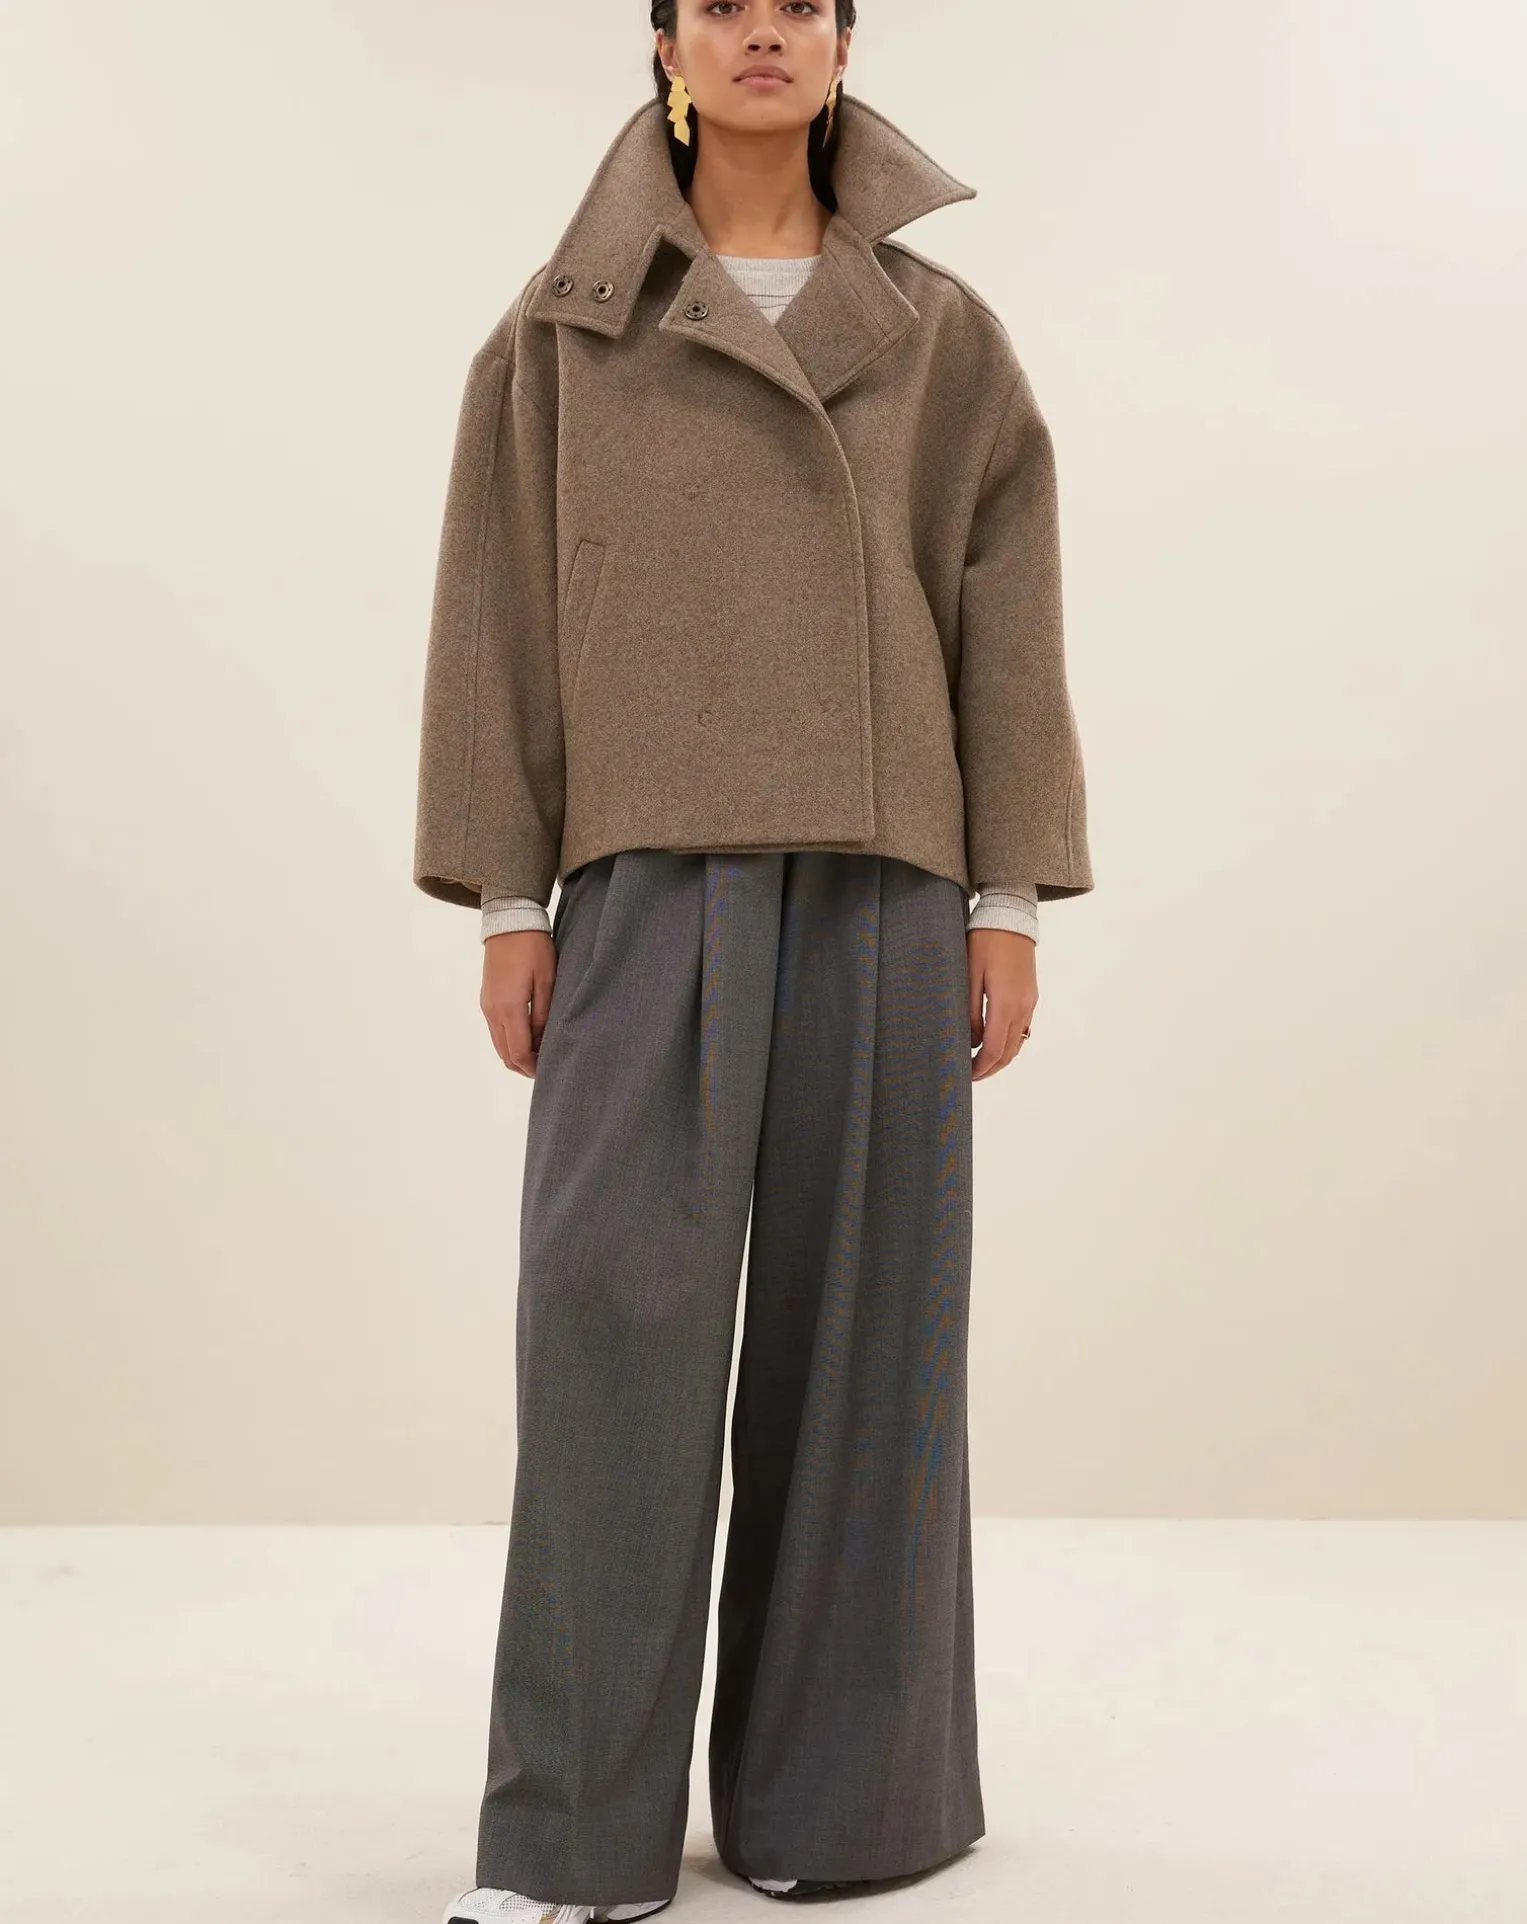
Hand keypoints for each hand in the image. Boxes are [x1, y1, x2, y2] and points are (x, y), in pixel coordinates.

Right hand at [481, 930, 557, 1076]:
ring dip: (517, 1055)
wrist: (508, 922)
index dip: (534, 1067)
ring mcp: (487, 1006)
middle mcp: (492, 1011)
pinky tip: (529, 1036)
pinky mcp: (486, 1000)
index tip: (551, 1071)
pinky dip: (510, 1042)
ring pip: (499, 1045)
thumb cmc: (533, 948)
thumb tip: (543, 1042)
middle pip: (505, 1055)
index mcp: (509, 1008)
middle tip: (547, 1068)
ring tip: (541, 1054)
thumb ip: (544, 1015)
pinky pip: (496, 1031)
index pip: (519, 1052)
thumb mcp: (547, 981)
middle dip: (525, 1066)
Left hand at [968, 928, 1036, 1080]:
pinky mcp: (1030, 996)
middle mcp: (1022, 1008)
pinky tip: (994, 1043)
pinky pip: (1022, 1029)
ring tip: (981, 1064)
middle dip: (990, 1068)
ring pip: (1017, 1043)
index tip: (965, 1075)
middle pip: (1008, 1052)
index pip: (993, 1049)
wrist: (1011, 917)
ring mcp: (1029, 1003)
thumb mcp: (969, 975)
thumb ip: (971, 1011)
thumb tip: (972, 1040)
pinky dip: (1009, 1043)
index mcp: (1005, 1004)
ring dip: (1001, 1058)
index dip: (979, 1067)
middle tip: (971, 1076)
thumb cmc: (984, 942)